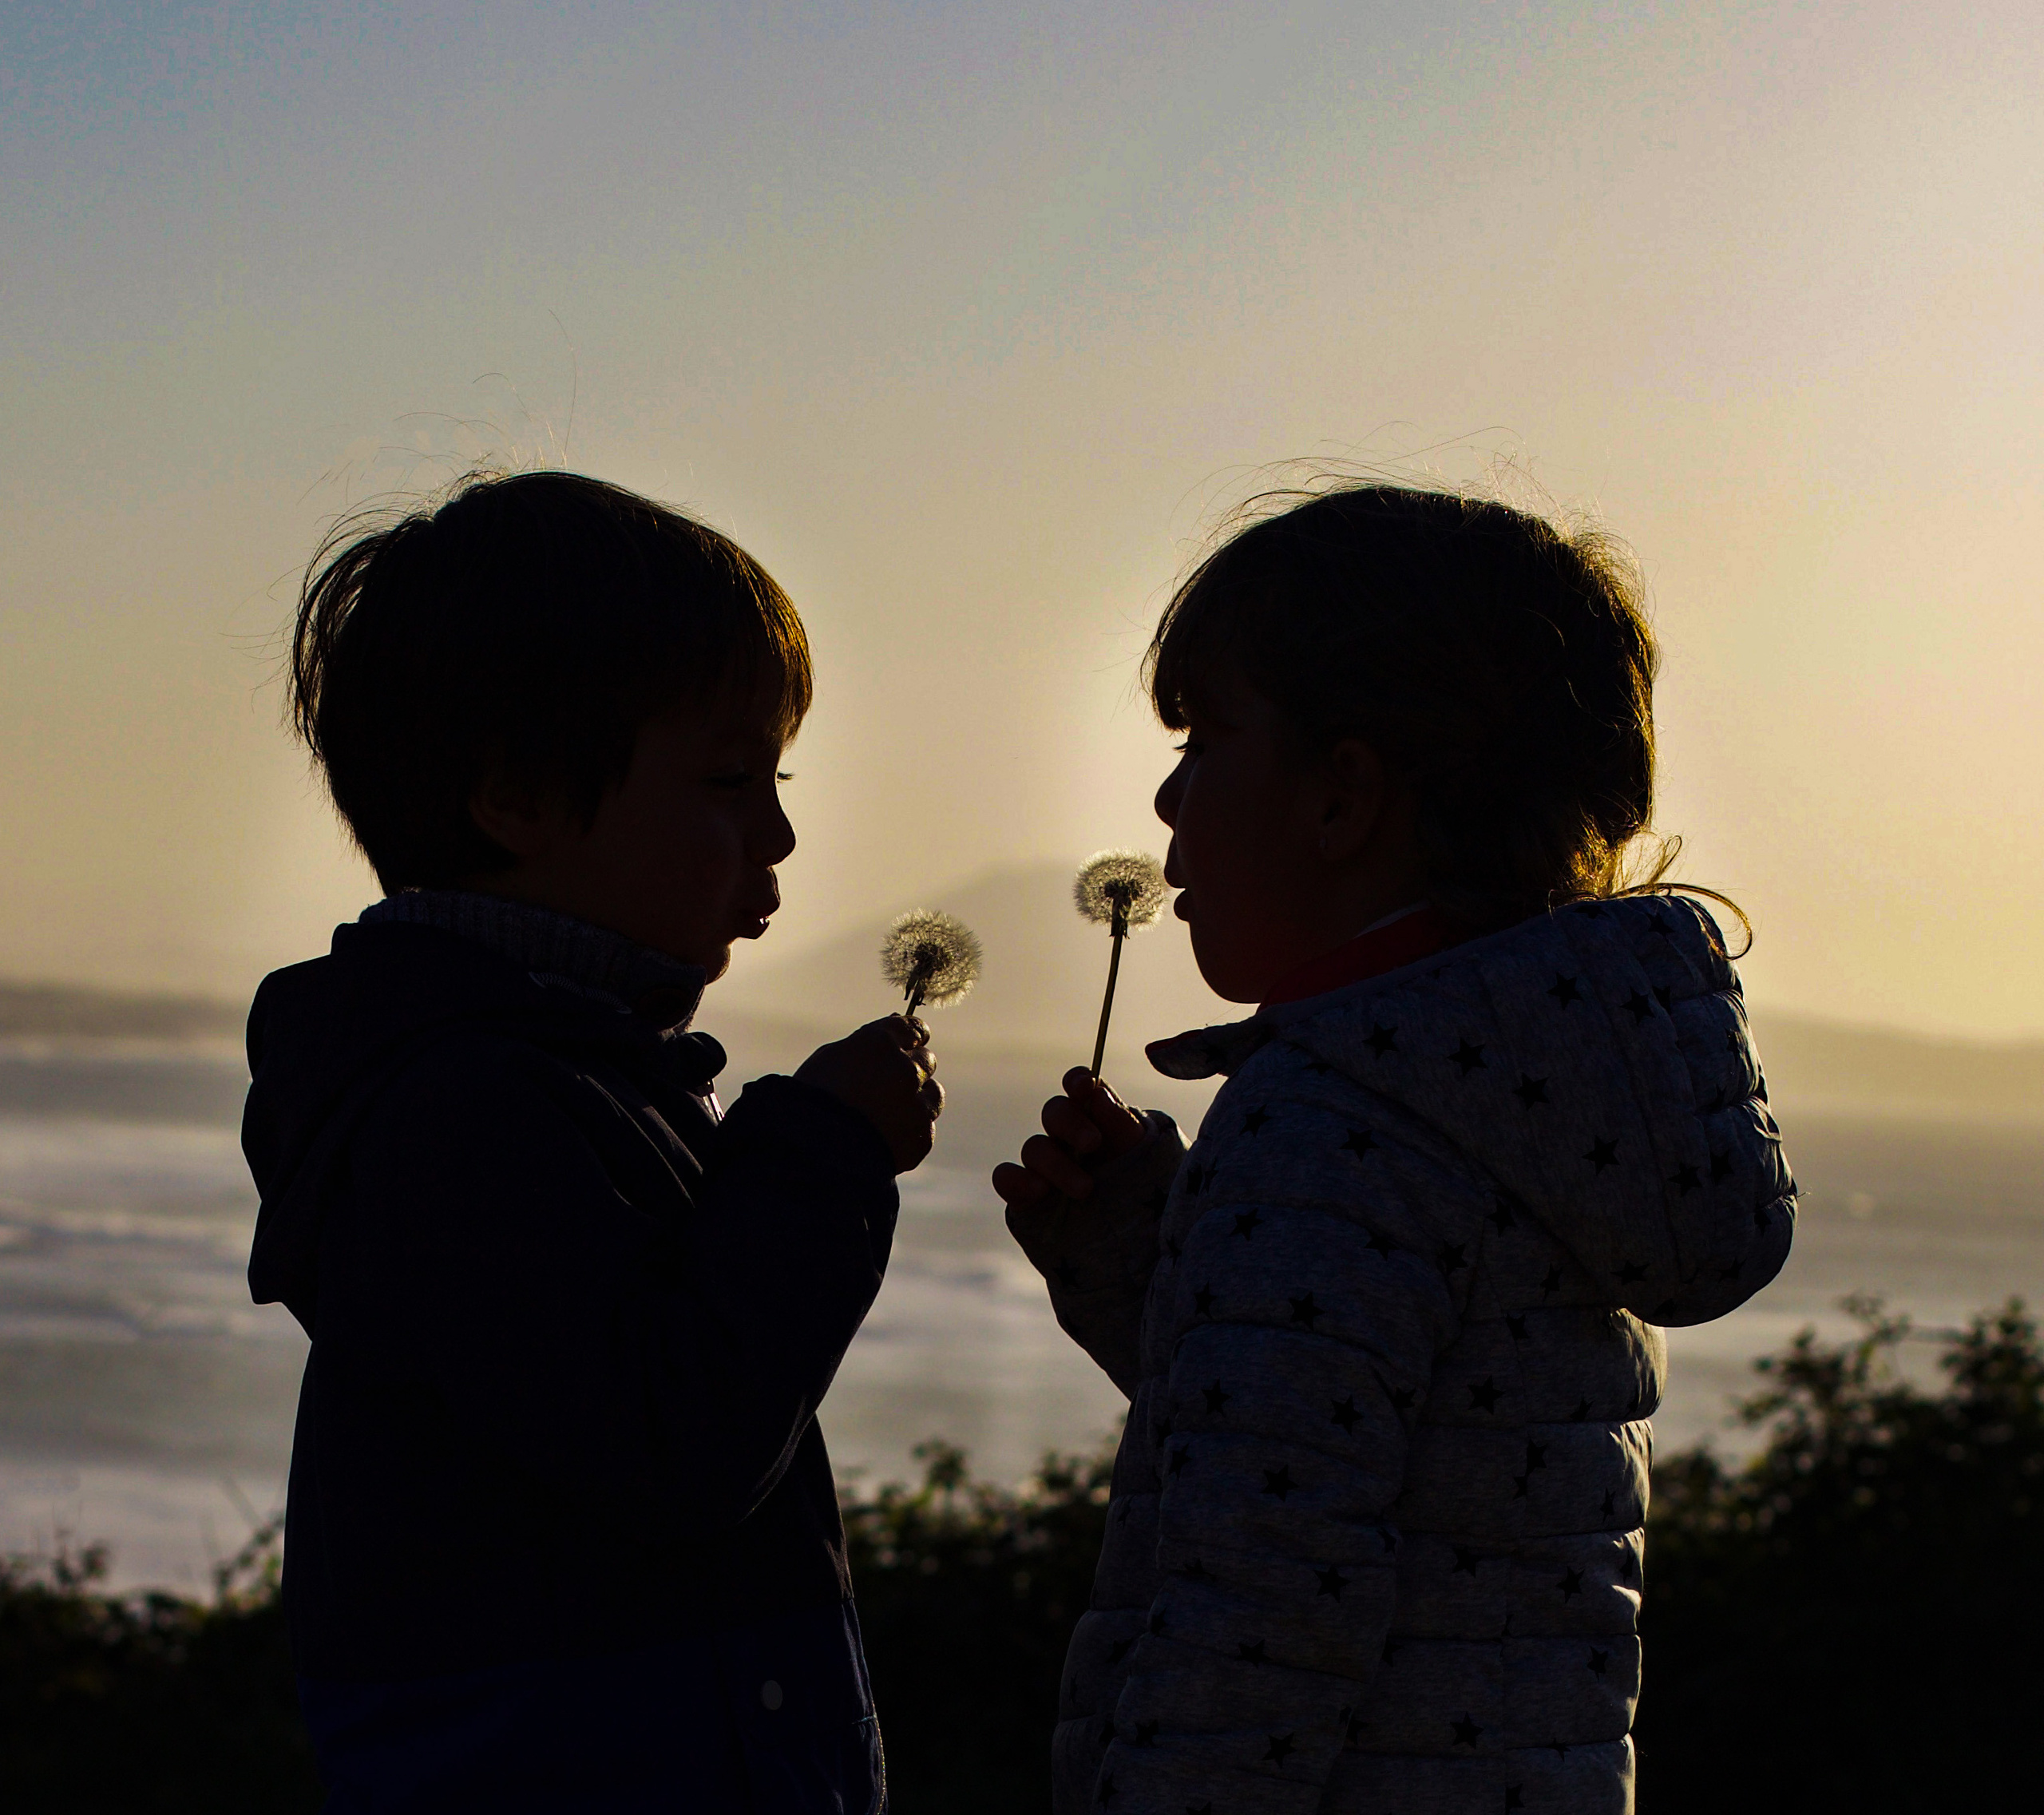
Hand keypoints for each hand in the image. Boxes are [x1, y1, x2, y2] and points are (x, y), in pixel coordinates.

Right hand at [796, 1015, 942, 1174]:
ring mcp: (917, 1104)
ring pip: (934, 1094)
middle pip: (926, 1061)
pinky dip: (911, 1131)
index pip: (913, 1029)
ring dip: (919, 1099)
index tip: (910, 1045)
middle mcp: (905, 1069)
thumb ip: (867, 1044)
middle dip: (913, 1070)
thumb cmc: (811, 1100)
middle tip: (888, 1087)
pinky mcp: (921, 1137)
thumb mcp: (831, 1058)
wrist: (814, 1153)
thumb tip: (892, 1027)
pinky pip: (925, 1128)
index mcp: (880, 1042)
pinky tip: (886, 1138)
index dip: (912, 1038)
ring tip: (890, 1115)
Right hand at [991, 1067, 1146, 1206]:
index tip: (1084, 1085)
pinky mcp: (1026, 1197)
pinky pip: (1006, 1177)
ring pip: (1034, 1148)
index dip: (1077, 1081)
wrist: (1137, 1256)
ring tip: (1085, 1190)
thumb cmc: (1145, 1200)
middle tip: (1093, 1144)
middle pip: (1054, 1112)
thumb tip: (1095, 1088)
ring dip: (1056, 1164)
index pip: (1080, 1089)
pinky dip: (1016, 1179)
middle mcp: (1068, 1141)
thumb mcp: (1143, 1160)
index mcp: (1100, 1123)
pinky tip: (1038, 1190)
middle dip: (1071, 1124)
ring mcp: (1045, 1169)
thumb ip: (1120, 1124)